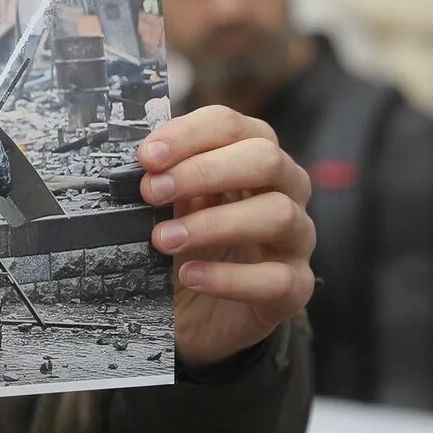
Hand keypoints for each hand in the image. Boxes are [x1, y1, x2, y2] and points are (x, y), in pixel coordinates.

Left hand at [138, 105, 314, 367]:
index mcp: (251, 155)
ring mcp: (296, 238)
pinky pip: (276, 279)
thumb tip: (136, 163)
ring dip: (214, 223)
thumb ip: (161, 178)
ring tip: (164, 239)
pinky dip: (228, 278)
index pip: (230, 125)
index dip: (188, 135)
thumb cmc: (187, 240)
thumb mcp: (170, 204)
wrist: (198, 307)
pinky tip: (189, 276)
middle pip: (266, 160)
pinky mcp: (294, 287)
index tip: (147, 157)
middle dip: (204, 172)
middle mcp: (285, 189)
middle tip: (152, 192)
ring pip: (278, 215)